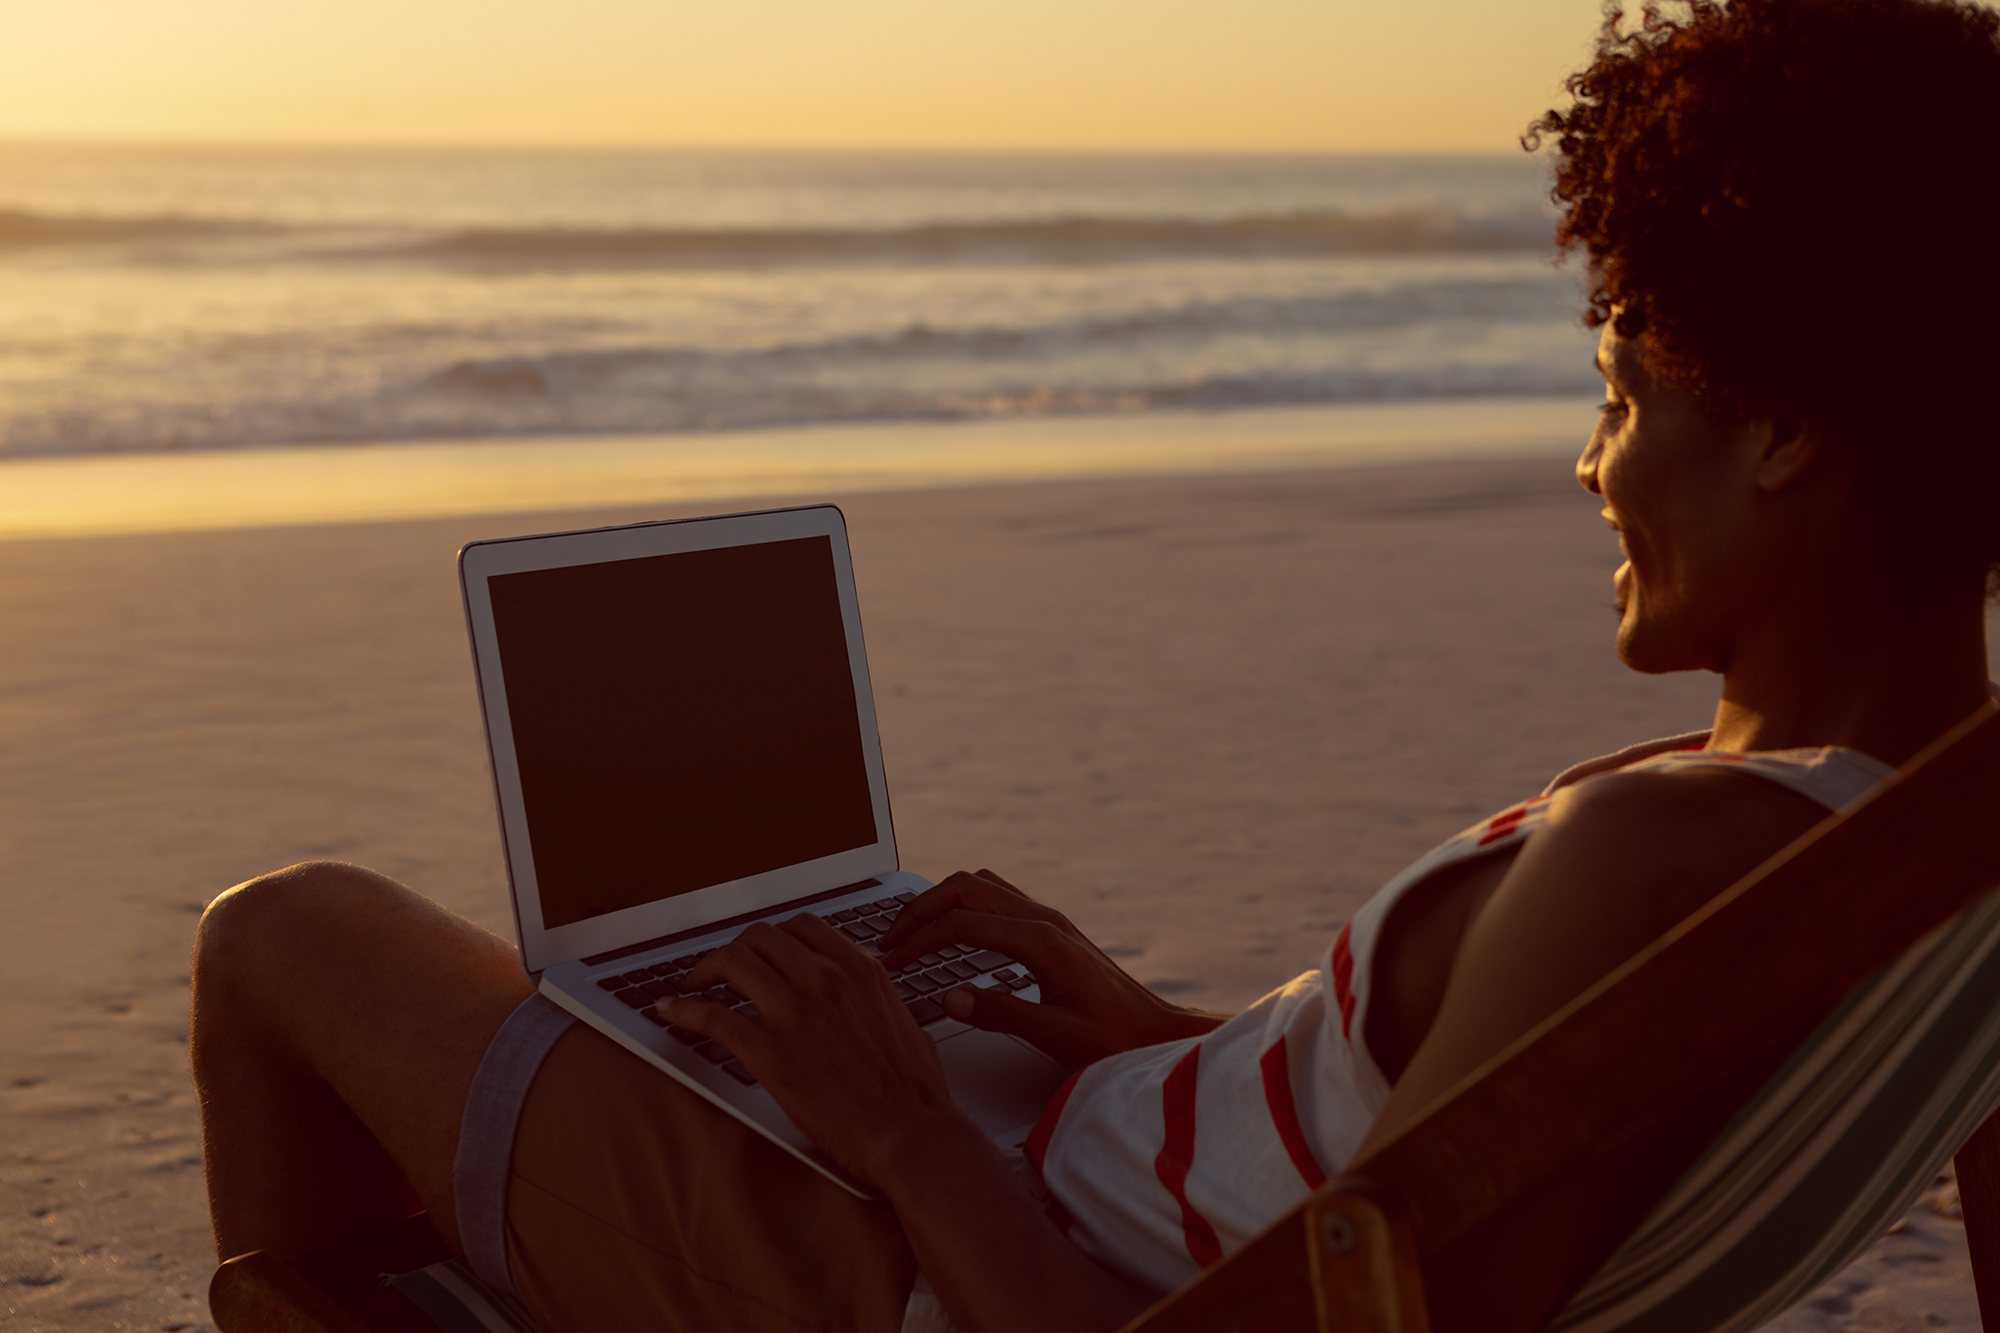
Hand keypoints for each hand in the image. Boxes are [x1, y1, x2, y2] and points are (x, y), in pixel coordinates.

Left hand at [663, 914, 972, 1186]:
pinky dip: (685, 1010)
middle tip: (723, 969)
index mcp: (860, 971)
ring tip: (694, 985)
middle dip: (737, 949)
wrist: (911, 1136)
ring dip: (706, 970)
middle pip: (760, 937)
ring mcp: (796, 1013)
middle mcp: (826, 980)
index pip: (802, 927)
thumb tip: (874, 1007)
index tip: (762, 952)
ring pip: (733, 963)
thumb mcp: (907, 1028)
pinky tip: (672, 1012)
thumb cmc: (914, 1095)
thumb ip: (881, 1006)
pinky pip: (713, 1016)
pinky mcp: (771, 1053)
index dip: (773, 938)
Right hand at [877, 869, 1225, 1069]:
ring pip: (981, 886)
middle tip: (890, 940)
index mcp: (1041, 941)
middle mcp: (1044, 920)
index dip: (918, 939)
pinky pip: (997, 899)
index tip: (892, 960)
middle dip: (920, 908)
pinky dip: (964, 907)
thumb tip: (949, 997)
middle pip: (965, 887)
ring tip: (912, 934)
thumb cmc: (1113, 1040)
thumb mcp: (1054, 1036)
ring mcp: (1049, 921)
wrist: (1155, 1034)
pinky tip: (951, 937)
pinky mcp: (1051, 931)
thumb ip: (1000, 1014)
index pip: (961, 923)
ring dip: (942, 902)